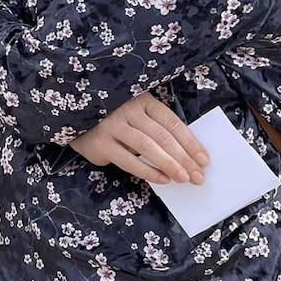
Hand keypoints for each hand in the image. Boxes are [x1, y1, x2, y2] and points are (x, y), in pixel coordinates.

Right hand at [70, 92, 208, 185]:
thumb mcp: (136, 115)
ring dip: (169, 164)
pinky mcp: (101, 142)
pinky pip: (128, 160)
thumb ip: (155, 128)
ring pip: (147, 146)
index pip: (171, 122)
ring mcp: (112, 125)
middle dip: (184, 158)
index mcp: (141, 100)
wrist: (76, 120)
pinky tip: (162, 179)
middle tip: (198, 176)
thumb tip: (187, 155)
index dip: (190, 142)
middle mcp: (127, 110)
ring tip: (183, 179)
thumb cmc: (113, 119)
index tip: (204, 160)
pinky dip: (148, 171)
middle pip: (162, 135)